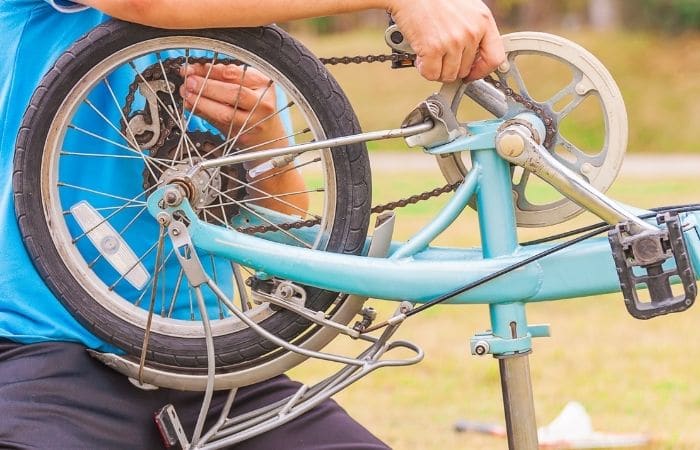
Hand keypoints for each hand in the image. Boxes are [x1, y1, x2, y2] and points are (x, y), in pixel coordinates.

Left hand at [179, 63, 285, 147]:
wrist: (268, 133)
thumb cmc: (257, 103)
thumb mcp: (249, 83)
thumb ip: (225, 76)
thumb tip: (197, 71)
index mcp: (264, 85)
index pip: (238, 75)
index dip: (214, 71)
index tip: (195, 68)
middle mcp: (261, 105)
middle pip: (234, 94)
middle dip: (208, 87)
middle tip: (190, 82)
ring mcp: (252, 123)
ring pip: (226, 114)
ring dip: (202, 103)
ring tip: (187, 94)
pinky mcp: (241, 136)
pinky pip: (218, 125)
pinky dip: (202, 114)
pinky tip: (191, 106)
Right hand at [386, 0, 505, 81]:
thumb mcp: (466, 9)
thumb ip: (473, 29)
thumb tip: (472, 55)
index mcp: (483, 20)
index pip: (495, 58)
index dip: (482, 70)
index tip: (472, 73)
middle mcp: (471, 32)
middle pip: (465, 70)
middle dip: (451, 68)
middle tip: (441, 58)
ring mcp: (452, 42)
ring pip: (448, 75)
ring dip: (437, 69)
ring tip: (430, 54)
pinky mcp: (433, 48)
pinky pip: (431, 73)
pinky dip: (423, 69)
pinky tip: (420, 55)